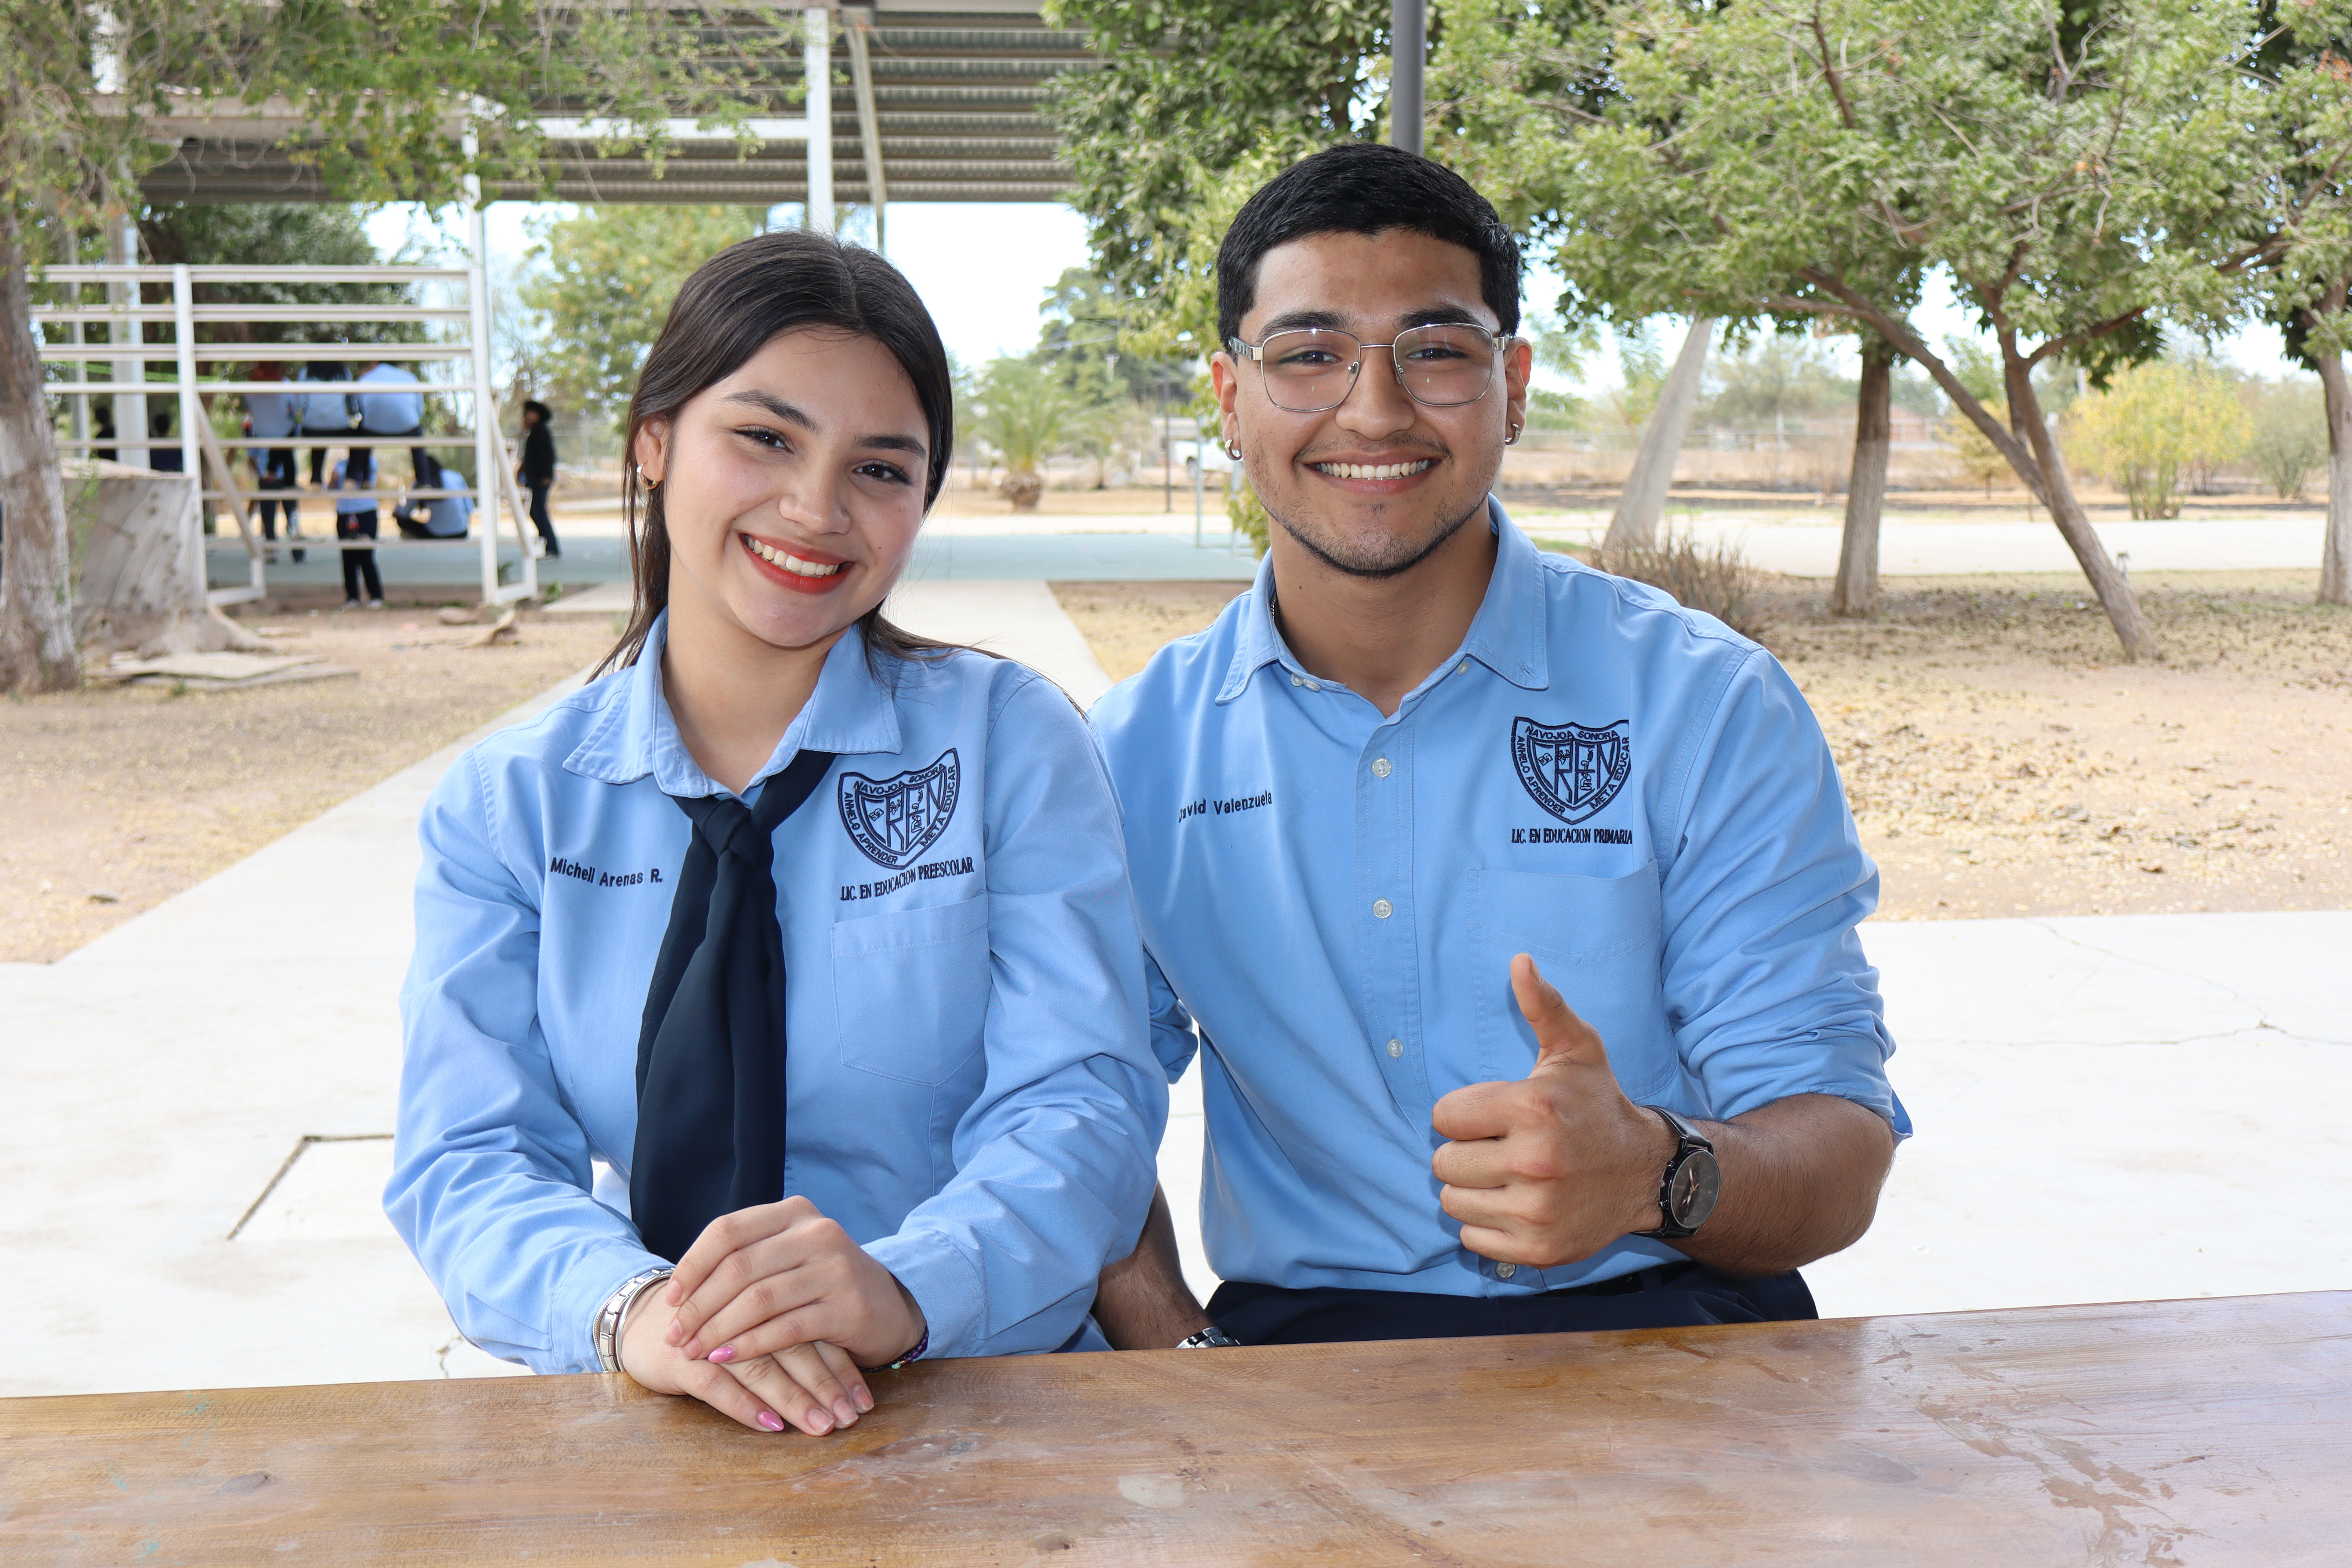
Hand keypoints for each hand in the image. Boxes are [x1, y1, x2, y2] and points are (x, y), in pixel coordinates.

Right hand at [618, 1289, 870, 1435]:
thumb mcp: (755, 1321)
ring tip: (821, 1425)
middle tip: (851, 1417)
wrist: (645, 1321)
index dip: (842, 1365)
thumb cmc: (713, 1325)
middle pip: (793, 1345)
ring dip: (794, 1398)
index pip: (813, 1328)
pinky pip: (716, 1383)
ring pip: (760, 1365)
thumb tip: (847, 1373)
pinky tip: (771, 1424)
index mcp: (766, 1295)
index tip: (865, 1401)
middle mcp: (741, 1311)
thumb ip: (794, 1330)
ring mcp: (709, 1335)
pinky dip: (744, 1404)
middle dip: (825, 1385)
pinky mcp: (681, 1358)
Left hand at [660, 1196, 925, 1380]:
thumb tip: (680, 1287)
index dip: (692, 1265)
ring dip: (717, 1330)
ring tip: (695, 1352)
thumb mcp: (789, 1257)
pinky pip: (785, 1329)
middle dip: (698, 1306)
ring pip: (758, 1299)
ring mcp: (836, 1268)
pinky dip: (749, 1345)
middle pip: (738, 1267)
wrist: (890, 1306)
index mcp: (795, 1212)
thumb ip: (747, 1258)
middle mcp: (817, 1232)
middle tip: (675, 1336)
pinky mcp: (848, 1307)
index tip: (670, 1299)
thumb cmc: (823, 1284)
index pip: (727, 1230)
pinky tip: (726, 1359)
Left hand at [1430, 954, 1673, 1269]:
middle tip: (1502, 1147)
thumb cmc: (1598, 1106)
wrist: (1647, 1174)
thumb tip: (1518, 961)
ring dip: (1473, 1190)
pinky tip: (1518, 1206)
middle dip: (1466, 1152)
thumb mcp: (1576, 1050)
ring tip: (1510, 1176)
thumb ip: (1543, 1005)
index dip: (1463, 1114)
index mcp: (1534, 1109)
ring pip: (1452, 1202)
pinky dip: (1486, 1225)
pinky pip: (1471, 1239)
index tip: (1495, 1116)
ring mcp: (1537, 1211)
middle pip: (1443, 1162)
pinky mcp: (1538, 1251)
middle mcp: (1535, 1162)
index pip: (1443, 1116)